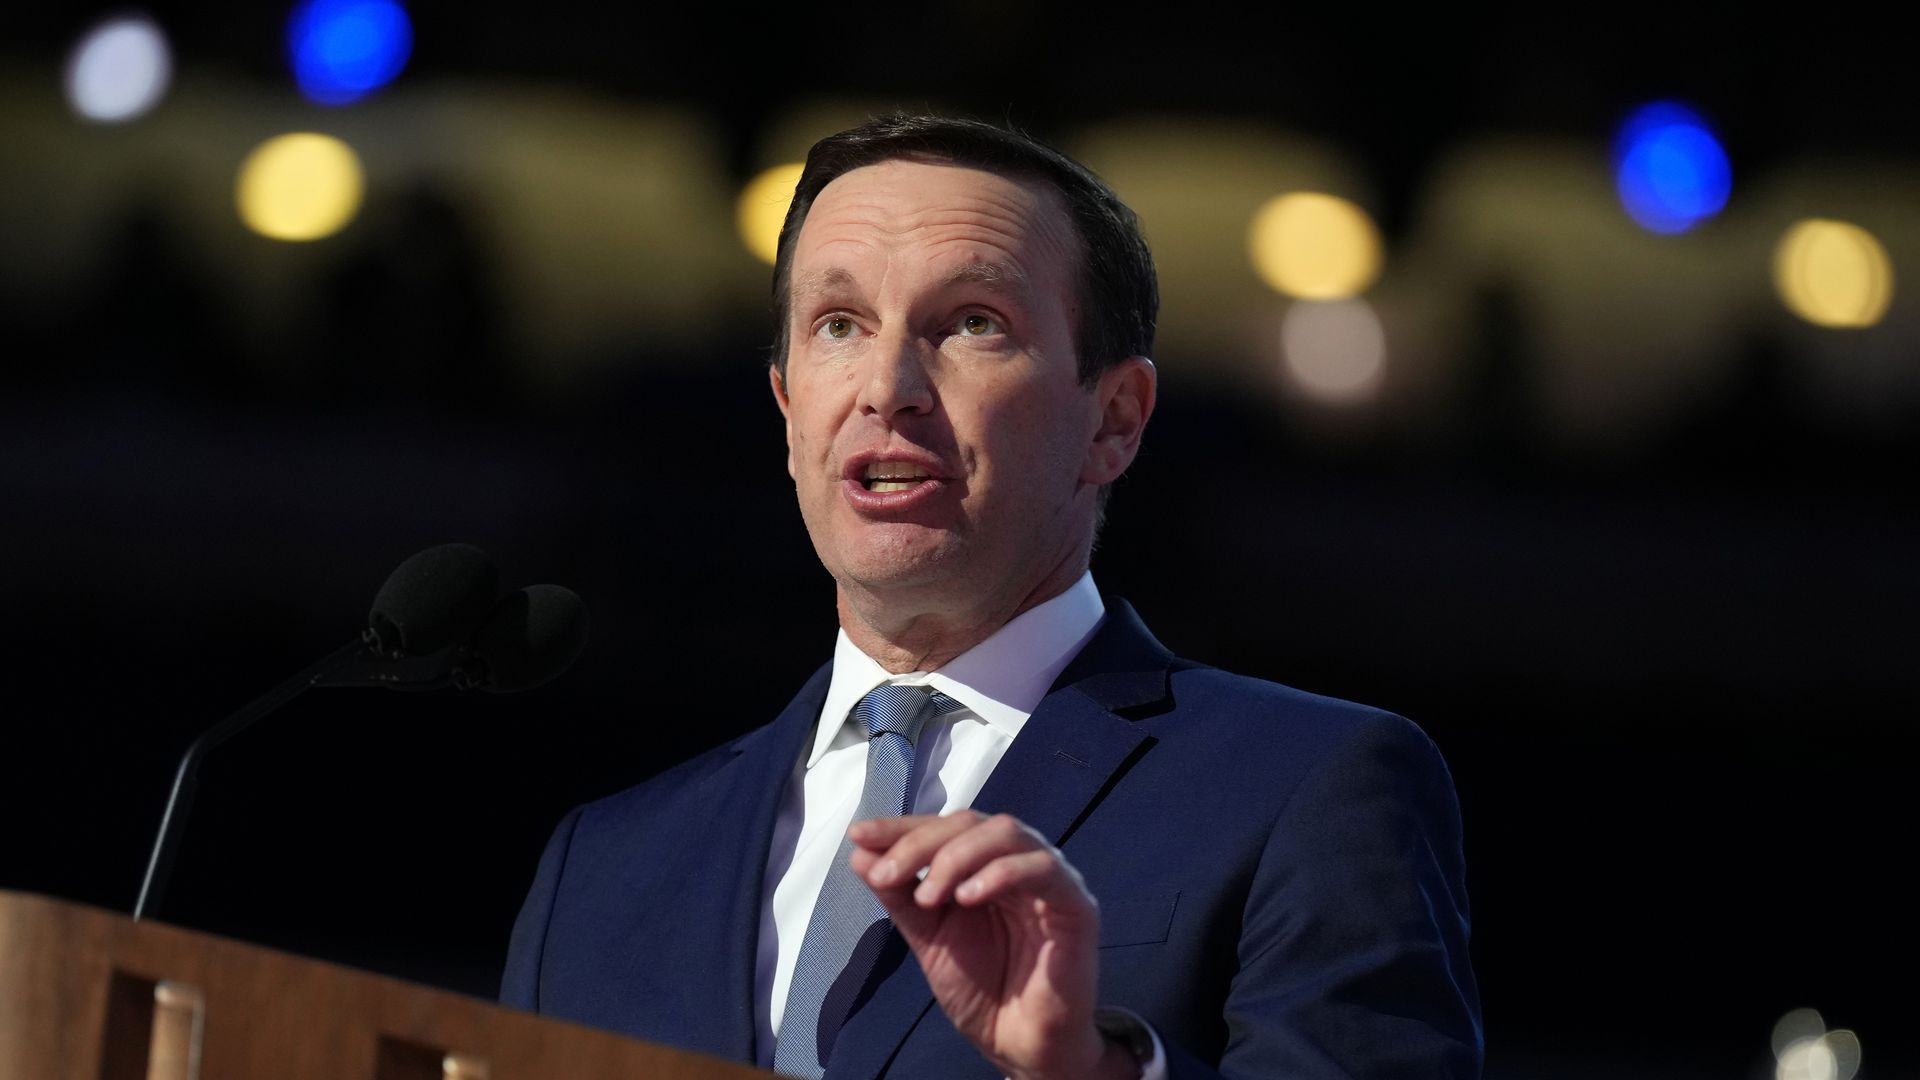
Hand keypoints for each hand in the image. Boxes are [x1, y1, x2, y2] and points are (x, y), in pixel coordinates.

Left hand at [848, 811, 1139, 1079]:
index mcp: (984, 864)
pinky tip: (968, 897)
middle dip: (922, 843)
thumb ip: (900, 895)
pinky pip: (1043, 868)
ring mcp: (1049, 879)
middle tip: (888, 875)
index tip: (860, 835)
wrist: (1016, 1044)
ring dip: (958, 855)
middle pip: (971, 822)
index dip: (901, 828)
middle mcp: (1018, 862)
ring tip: (929, 894)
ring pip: (1006, 832)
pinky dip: (1001, 873)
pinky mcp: (1075, 903)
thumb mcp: (928, 937)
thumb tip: (861, 852)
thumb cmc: (980, 989)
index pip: (944, 827)